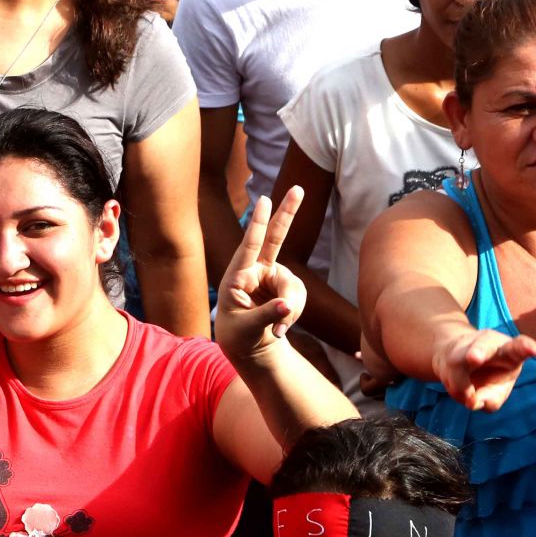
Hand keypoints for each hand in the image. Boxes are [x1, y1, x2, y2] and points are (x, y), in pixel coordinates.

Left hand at [215, 190, 308, 362]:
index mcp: (237, 275)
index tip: (263, 200)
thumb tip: (286, 306)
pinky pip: (298, 298)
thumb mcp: (245, 330)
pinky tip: (280, 329)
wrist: (248, 347)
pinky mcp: (286, 287)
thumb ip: (265, 316)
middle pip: (275, 237)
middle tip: (298, 189)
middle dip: (287, 213)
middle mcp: (256, 270)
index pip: (249, 246)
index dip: (257, 224)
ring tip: (276, 330)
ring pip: (293, 285)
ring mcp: (273, 277)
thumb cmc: (237, 335)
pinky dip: (294, 315)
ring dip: (291, 310)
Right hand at [433, 327, 535, 411]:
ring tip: (468, 397)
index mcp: (509, 352)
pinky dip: (457, 391)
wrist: (458, 357)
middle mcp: (487, 343)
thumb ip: (492, 401)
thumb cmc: (489, 376)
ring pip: (459, 364)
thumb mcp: (497, 391)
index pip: (517, 348)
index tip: (534, 349)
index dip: (525, 347)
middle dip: (477, 352)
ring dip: (460, 383)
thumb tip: (472, 402)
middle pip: (482, 346)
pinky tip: (463, 389)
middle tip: (474, 358)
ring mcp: (465, 346)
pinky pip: (450, 377)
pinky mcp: (450, 353)